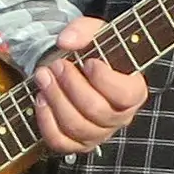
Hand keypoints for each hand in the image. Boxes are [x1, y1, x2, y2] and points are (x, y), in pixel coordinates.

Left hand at [32, 15, 149, 155]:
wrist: (81, 68)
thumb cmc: (94, 52)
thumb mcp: (94, 33)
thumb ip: (83, 31)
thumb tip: (66, 42)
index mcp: (133, 92)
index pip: (125, 95)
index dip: (104, 80)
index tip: (89, 62)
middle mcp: (119, 117)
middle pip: (96, 110)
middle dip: (71, 85)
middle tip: (56, 65)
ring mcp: (98, 133)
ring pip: (77, 126)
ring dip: (55, 99)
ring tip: (43, 77)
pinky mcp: (76, 143)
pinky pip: (60, 141)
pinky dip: (46, 121)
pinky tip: (40, 99)